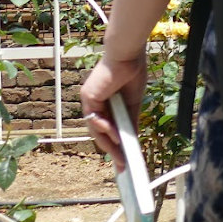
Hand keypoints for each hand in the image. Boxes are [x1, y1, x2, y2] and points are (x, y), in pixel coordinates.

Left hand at [80, 51, 147, 172]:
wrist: (128, 56)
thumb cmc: (132, 74)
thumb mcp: (133, 103)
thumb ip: (130, 121)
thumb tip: (132, 140)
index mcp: (105, 104)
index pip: (107, 129)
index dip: (114, 145)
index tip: (123, 159)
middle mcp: (94, 104)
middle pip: (100, 133)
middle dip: (112, 150)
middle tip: (122, 165)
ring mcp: (90, 101)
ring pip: (96, 130)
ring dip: (109, 144)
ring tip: (120, 156)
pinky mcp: (88, 98)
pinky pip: (95, 119)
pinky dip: (106, 129)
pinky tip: (116, 136)